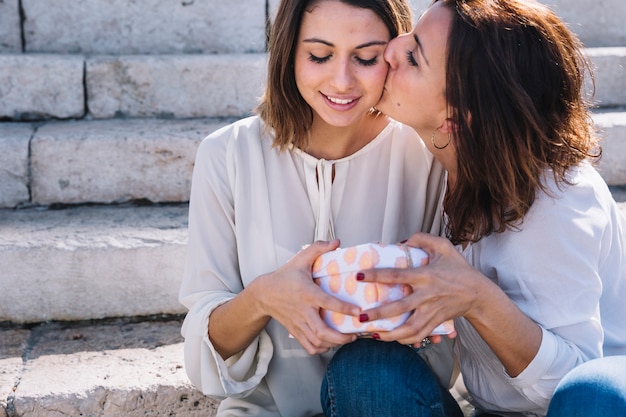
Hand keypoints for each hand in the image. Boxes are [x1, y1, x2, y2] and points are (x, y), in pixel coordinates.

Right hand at [252, 239, 359, 353]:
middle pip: (322, 331)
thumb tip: (337, 242)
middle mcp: (303, 311)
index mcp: (307, 293)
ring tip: (346, 339)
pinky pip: (309, 347)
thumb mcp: (300, 259)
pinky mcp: (295, 331)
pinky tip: (330, 343)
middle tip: (355, 334)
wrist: (264, 294)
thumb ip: (318, 248)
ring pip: (317, 342)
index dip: (344, 308)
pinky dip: (321, 348)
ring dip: (334, 344)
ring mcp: (299, 323)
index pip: (327, 302)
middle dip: (341, 337)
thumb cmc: (285, 276)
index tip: (358, 312)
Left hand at [357, 233, 481, 346]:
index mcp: (425, 275)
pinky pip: (419, 334)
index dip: (376, 275)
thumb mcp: (443, 246)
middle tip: (360, 317)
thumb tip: (400, 243)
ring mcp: (431, 311)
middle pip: (399, 307)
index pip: (396, 275)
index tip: (358, 275)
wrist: (479, 293)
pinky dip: (406, 339)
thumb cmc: (459, 268)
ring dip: (390, 334)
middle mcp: (427, 295)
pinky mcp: (436, 321)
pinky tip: (392, 339)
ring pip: (409, 328)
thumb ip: (421, 239)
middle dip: (378, 314)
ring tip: (374, 335)